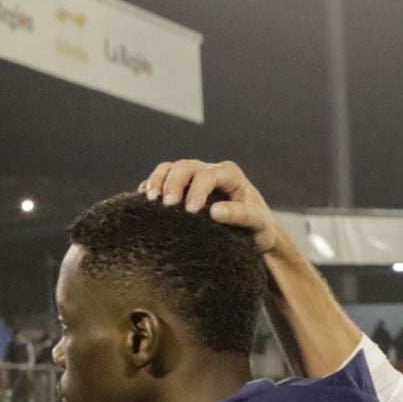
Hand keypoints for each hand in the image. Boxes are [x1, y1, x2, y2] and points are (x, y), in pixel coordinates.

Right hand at [138, 159, 281, 253]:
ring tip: (150, 200)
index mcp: (229, 175)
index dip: (197, 189)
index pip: (208, 175)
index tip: (190, 211)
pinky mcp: (182, 189)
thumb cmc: (259, 230)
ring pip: (170, 168)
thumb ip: (241, 215)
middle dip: (173, 183)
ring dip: (157, 181)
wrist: (255, 235)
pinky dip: (151, 186)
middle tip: (166, 205)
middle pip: (185, 167)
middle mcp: (210, 171)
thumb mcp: (258, 224)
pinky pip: (161, 180)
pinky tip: (143, 200)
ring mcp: (194, 178)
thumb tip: (216, 212)